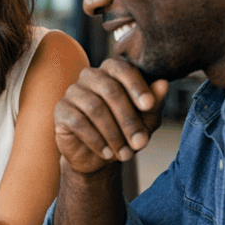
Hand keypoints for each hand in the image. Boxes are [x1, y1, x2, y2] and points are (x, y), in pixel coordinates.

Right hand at [54, 59, 169, 173]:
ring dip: (113, 134)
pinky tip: (107, 153)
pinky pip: (78, 121)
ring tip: (125, 154)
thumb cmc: (125, 131)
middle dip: (128, 119)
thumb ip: (154, 102)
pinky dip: (96, 140)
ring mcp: (73, 91)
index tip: (149, 105)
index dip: (136, 85)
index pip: (122, 68)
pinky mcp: (61, 110)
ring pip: (94, 107)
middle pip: (110, 89)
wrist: (100, 157)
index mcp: (112, 71)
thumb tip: (164, 84)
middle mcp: (90, 76)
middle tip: (141, 143)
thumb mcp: (146, 120)